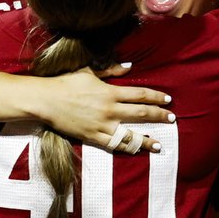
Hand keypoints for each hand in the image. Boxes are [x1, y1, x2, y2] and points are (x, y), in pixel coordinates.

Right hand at [34, 65, 171, 153]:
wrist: (46, 100)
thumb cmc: (66, 83)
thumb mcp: (90, 71)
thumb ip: (111, 70)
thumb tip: (129, 67)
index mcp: (110, 92)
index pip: (140, 94)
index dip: (156, 97)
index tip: (168, 100)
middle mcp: (110, 109)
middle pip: (141, 113)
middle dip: (159, 116)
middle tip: (172, 119)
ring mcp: (102, 125)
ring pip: (130, 134)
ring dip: (147, 140)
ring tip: (160, 144)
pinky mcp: (92, 137)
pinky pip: (113, 145)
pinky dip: (126, 148)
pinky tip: (136, 150)